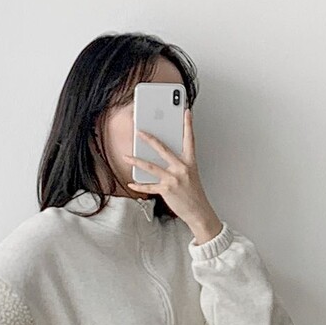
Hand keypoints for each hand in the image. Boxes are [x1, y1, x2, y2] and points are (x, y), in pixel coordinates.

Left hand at [123, 108, 221, 243]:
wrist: (199, 212)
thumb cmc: (194, 194)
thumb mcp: (190, 175)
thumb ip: (179, 164)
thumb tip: (163, 156)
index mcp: (190, 162)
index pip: (189, 140)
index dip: (188, 125)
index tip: (186, 112)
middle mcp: (182, 168)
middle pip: (163, 149)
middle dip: (150, 139)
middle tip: (139, 131)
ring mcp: (173, 179)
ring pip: (151, 167)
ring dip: (136, 161)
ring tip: (126, 156)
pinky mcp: (166, 190)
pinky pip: (149, 186)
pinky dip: (139, 185)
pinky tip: (131, 183)